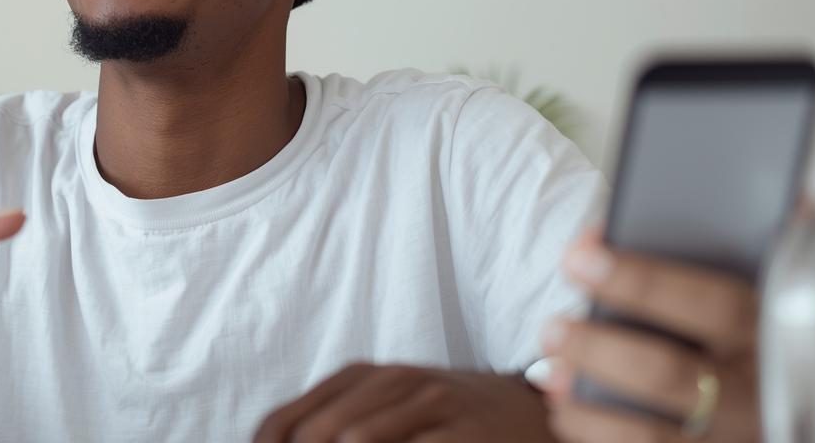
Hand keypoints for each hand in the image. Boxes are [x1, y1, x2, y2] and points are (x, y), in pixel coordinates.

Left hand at [253, 364, 556, 441]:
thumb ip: (335, 423)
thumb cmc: (446, 415)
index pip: (285, 423)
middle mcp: (390, 383)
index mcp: (359, 378)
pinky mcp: (464, 431)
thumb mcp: (387, 409)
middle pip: (318, 434)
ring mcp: (430, 404)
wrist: (529, 409)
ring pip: (357, 440)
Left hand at [539, 227, 759, 441]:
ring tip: (549, 376)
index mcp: (774, 332)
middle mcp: (760, 391)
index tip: (578, 258)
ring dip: (591, 409)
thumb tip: (597, 235)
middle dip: (600, 350)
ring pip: (655, 434)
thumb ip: (692, 251)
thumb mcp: (746, 282)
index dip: (642, 281)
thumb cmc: (743, 321)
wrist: (796, 392)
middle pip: (671, 374)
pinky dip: (600, 437)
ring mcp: (738, 436)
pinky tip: (565, 414)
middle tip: (551, 329)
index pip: (714, 304)